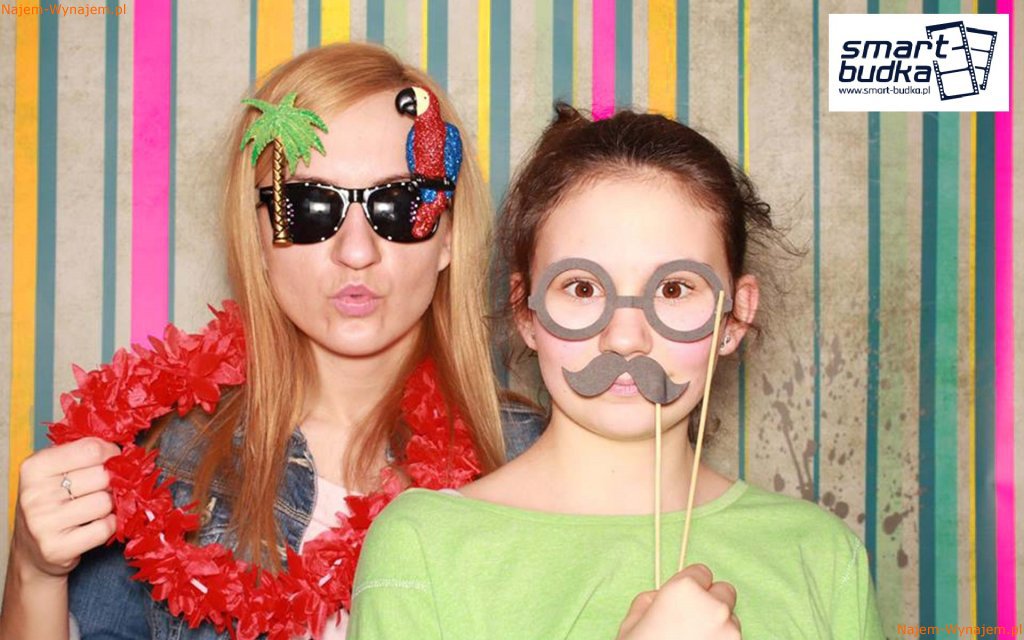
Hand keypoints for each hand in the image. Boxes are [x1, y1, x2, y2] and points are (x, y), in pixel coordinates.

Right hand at [10, 438, 120, 579]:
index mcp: (35, 467)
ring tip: (94, 508)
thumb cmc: (50, 502)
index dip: (111, 453)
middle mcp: (35, 494)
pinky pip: (104, 528)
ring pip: (105, 502)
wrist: (31, 548)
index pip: (92, 449)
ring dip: (109, 506)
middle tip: (101, 489)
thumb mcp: (55, 469)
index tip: (112, 460)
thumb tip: (119, 441)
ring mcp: (43, 523)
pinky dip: (109, 525)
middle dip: (110, 482)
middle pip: (102, 476)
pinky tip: (95, 524)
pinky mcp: (55, 548)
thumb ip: (82, 452)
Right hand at [616, 564, 740, 639]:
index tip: (684, 599)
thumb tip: (662, 597)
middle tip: (693, 620)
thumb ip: (652, 599)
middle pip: (724, 591)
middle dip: (711, 602)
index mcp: (684, 590)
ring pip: (732, 619)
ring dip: (719, 626)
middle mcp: (713, 606)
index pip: (701, 572)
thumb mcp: (634, 619)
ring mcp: (729, 632)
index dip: (691, 585)